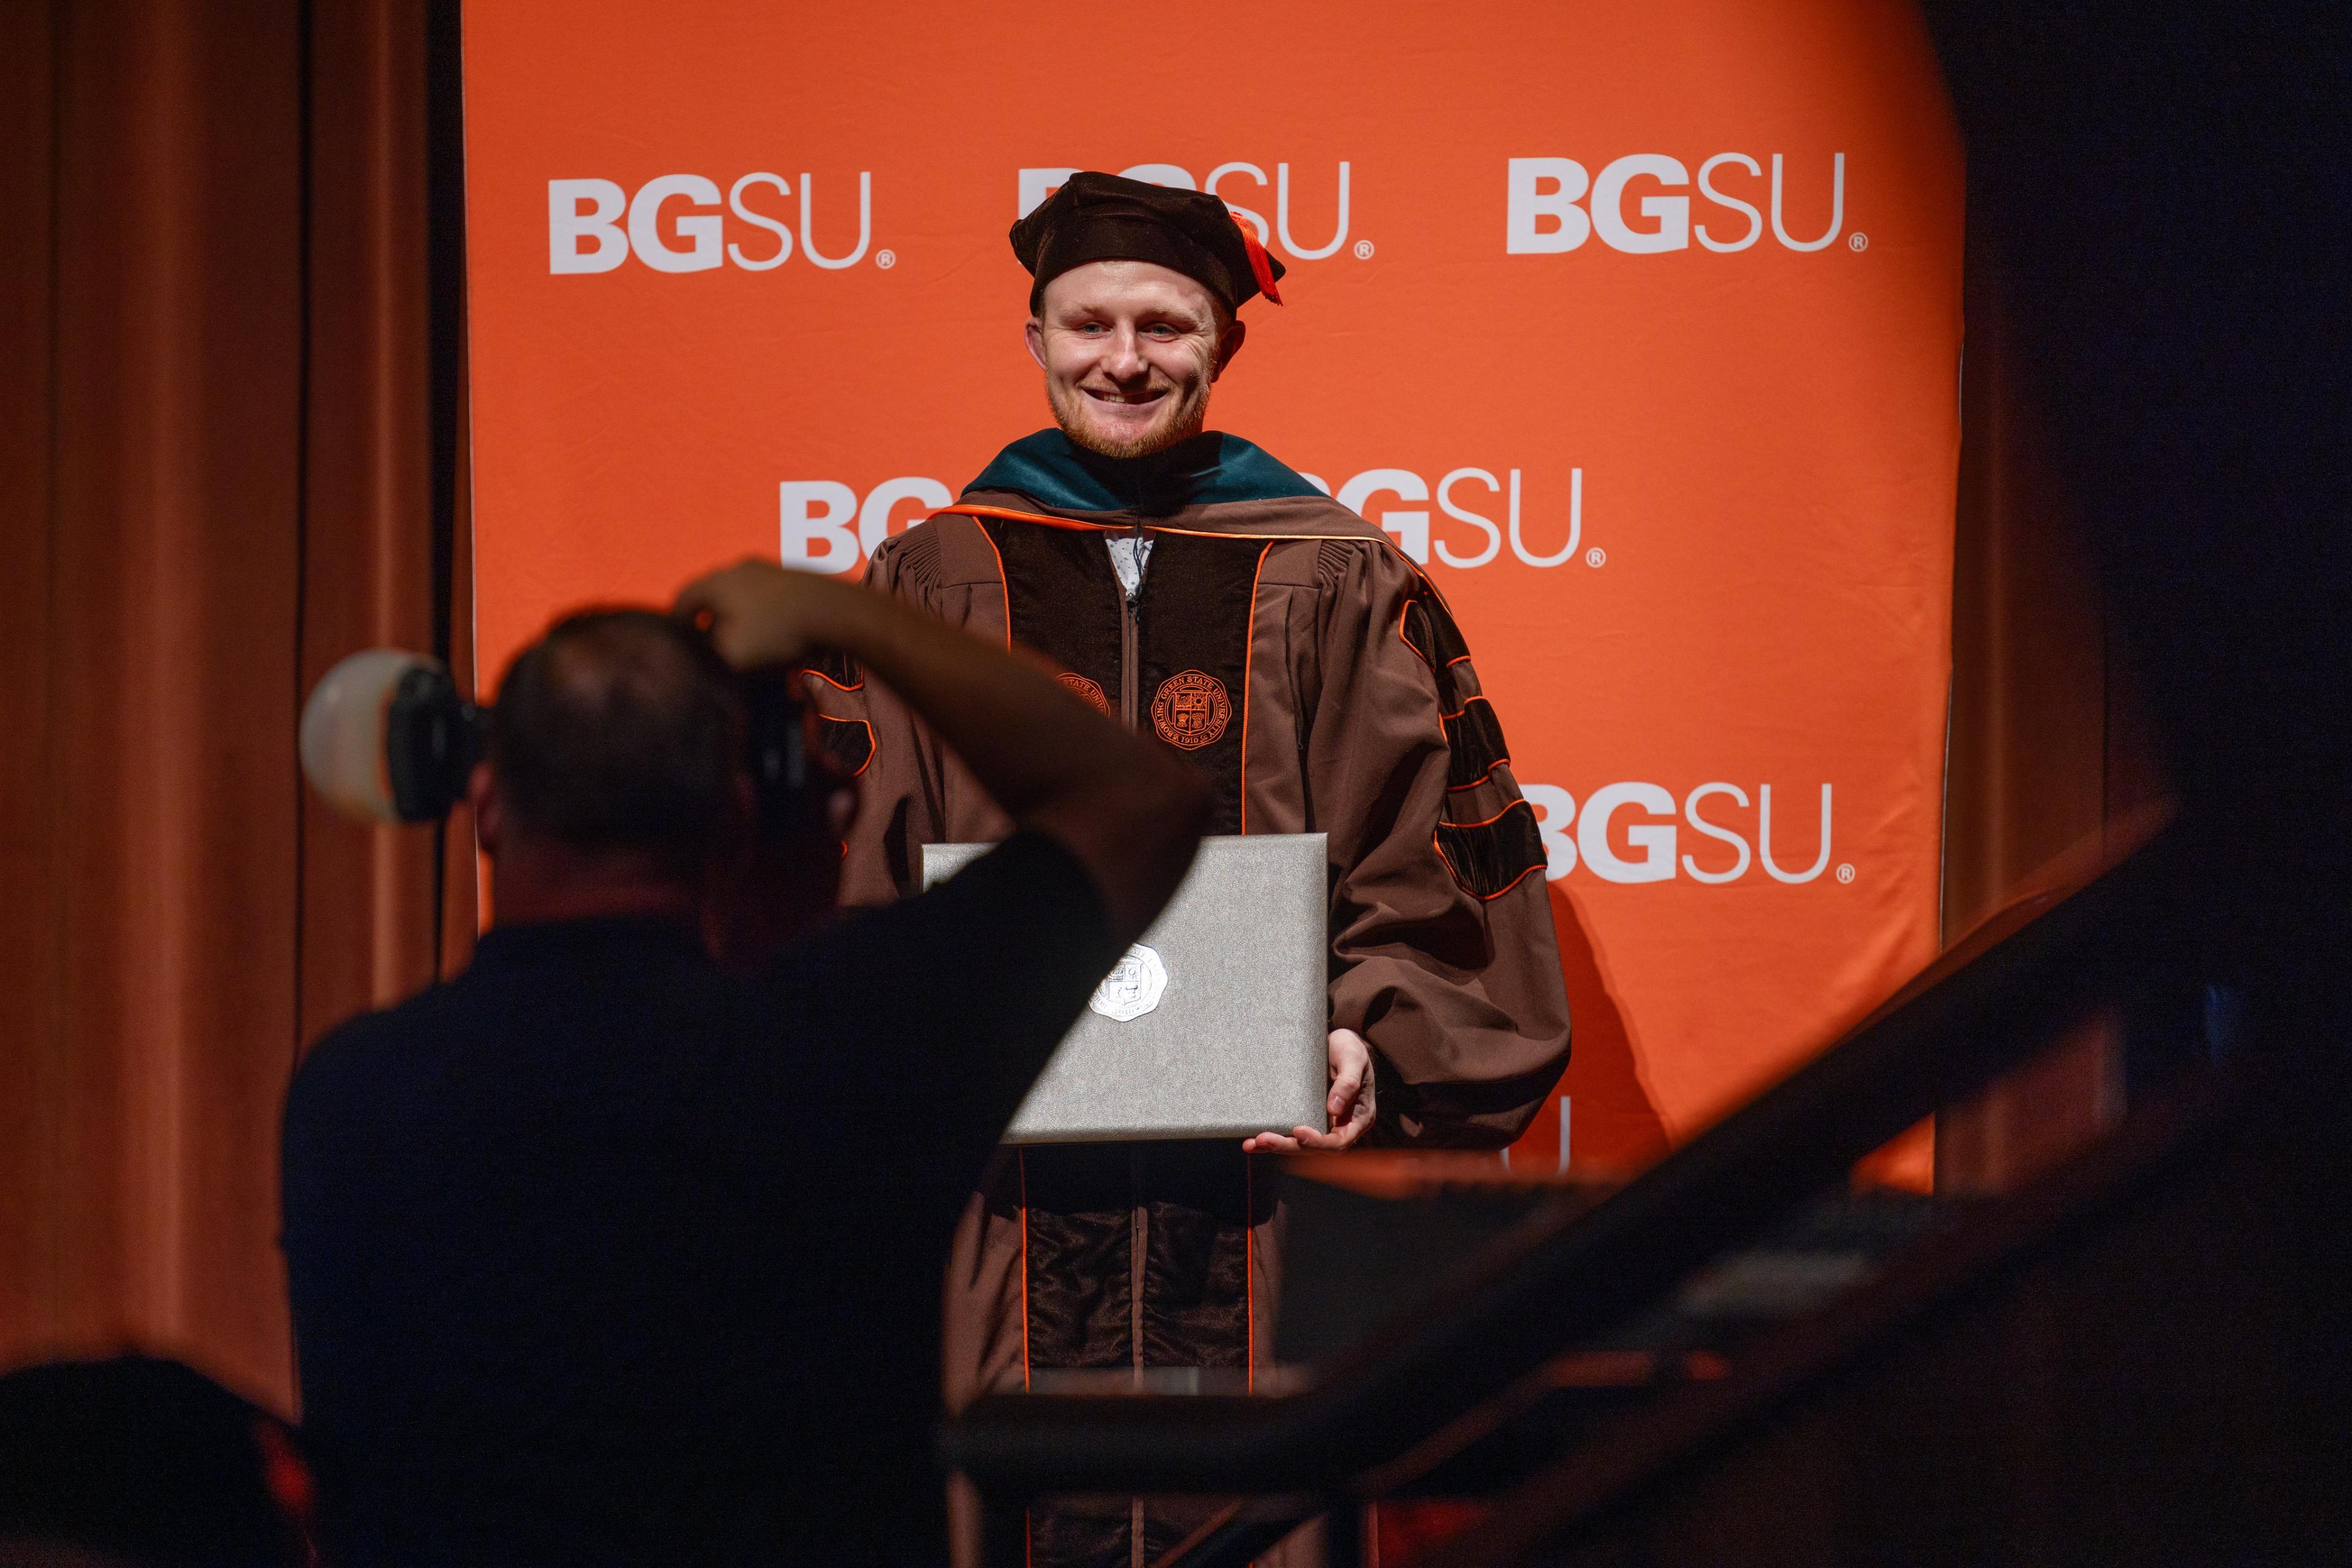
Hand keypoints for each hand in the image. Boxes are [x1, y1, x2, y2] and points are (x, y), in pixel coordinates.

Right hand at [673, 560, 854, 667]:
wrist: (832, 610)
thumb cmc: (775, 631)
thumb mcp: (732, 653)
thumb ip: (708, 651)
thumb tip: (703, 648)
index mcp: (715, 582)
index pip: (682, 599)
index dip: (676, 621)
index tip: (679, 640)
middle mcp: (737, 567)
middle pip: (710, 593)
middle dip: (706, 617)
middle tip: (706, 640)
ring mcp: (766, 568)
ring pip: (737, 591)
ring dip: (733, 612)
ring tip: (737, 636)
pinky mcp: (791, 575)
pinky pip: (762, 593)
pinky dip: (757, 609)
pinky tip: (767, 628)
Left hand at [1243, 1028, 1374, 1153]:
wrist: (1339, 1042)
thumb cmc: (1352, 1050)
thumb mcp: (1354, 1059)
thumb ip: (1349, 1082)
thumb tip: (1334, 1109)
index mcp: (1357, 1119)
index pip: (1339, 1142)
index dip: (1318, 1142)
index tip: (1298, 1131)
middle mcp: (1339, 1126)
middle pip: (1314, 1148)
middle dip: (1287, 1146)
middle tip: (1263, 1139)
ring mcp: (1321, 1122)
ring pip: (1298, 1143)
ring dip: (1275, 1145)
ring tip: (1251, 1144)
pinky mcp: (1305, 1115)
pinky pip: (1289, 1130)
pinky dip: (1273, 1134)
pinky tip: (1252, 1139)